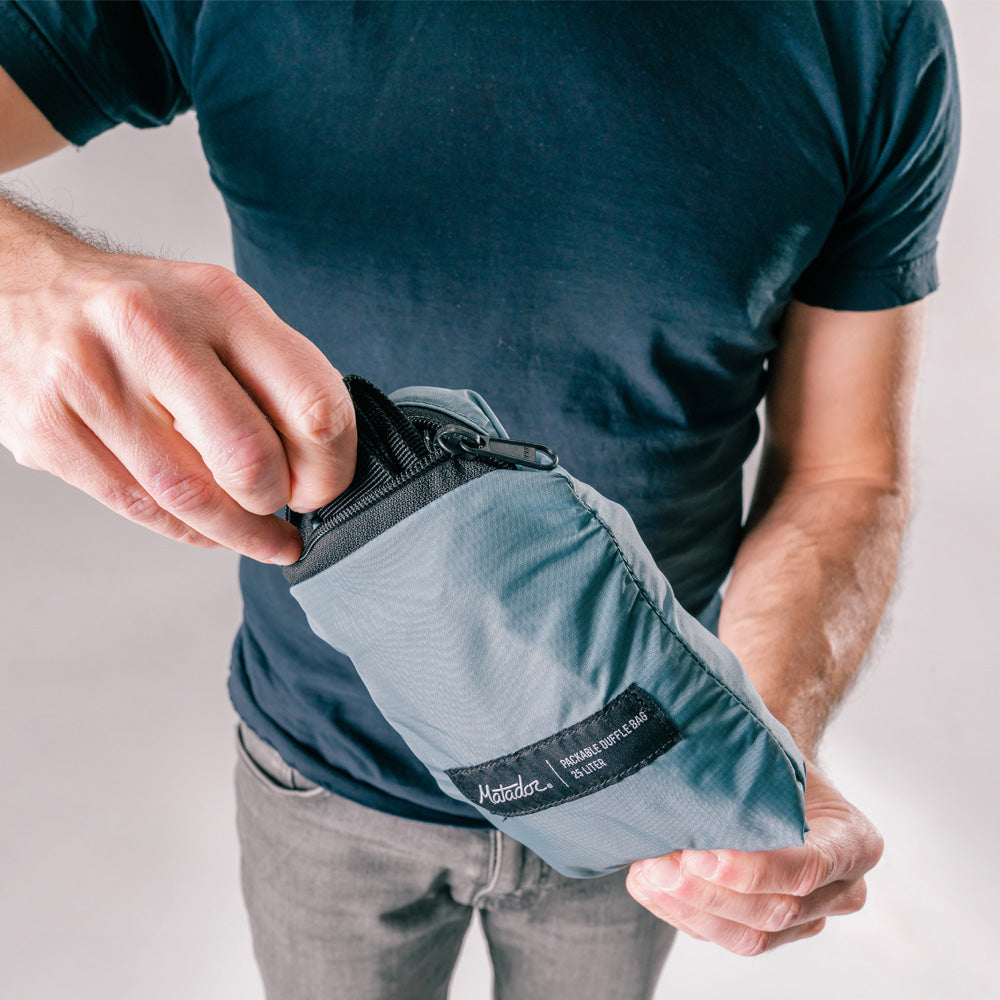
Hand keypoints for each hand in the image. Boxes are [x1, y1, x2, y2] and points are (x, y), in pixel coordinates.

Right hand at [0, 235, 355, 562]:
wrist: (17, 286)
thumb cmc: (136, 309)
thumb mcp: (217, 310)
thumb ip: (273, 375)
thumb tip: (322, 461)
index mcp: (217, 301)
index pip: (311, 402)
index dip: (331, 465)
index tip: (325, 482)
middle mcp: (151, 332)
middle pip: (249, 459)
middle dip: (278, 500)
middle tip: (285, 504)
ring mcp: (91, 381)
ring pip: (191, 497)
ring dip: (239, 532)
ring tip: (261, 535)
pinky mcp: (47, 427)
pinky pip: (139, 507)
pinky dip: (188, 529)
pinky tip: (208, 525)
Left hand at [625, 764, 882, 955]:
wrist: (772, 775)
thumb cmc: (775, 762)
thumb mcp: (776, 757)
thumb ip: (754, 778)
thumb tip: (693, 779)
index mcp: (855, 844)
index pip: (806, 869)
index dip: (750, 870)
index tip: (697, 855)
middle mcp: (840, 891)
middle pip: (776, 911)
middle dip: (709, 893)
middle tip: (658, 867)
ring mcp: (806, 917)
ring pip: (750, 937)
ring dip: (690, 909)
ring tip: (648, 877)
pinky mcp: (767, 930)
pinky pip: (725, 936)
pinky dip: (682, 914)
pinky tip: (649, 888)